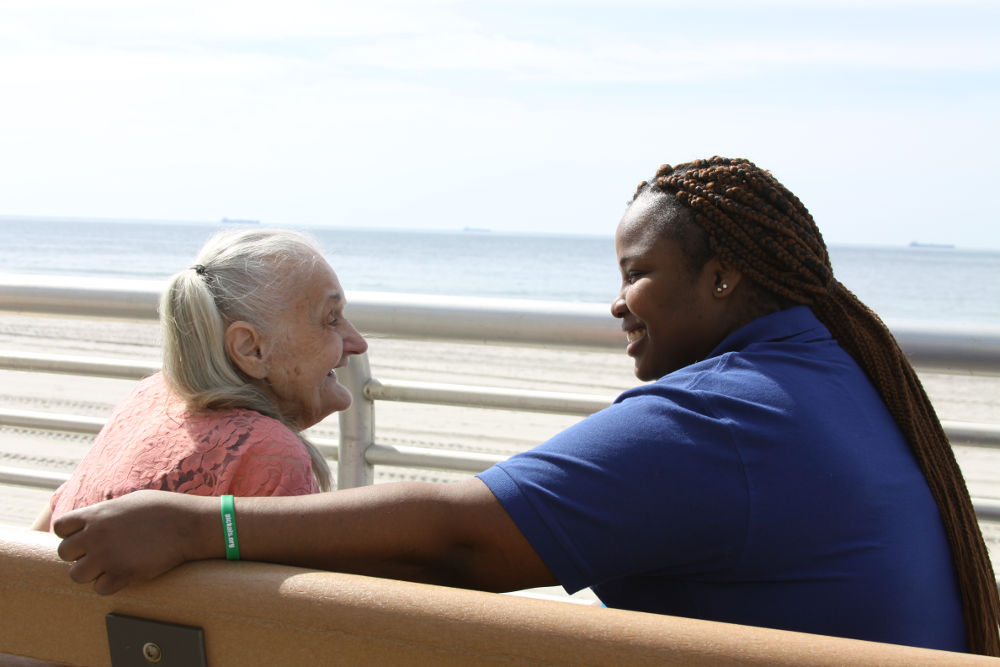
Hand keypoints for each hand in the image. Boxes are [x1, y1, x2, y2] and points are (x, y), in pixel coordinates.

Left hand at [53, 490, 215, 594]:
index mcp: (97, 514)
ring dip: (90, 573)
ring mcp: (108, 556)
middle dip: (79, 554)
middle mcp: (96, 536)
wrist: (189, 524)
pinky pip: (100, 589)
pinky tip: (123, 574)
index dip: (70, 533)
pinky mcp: (123, 574)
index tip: (85, 536)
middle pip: (64, 553)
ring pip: (76, 575)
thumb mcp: (129, 501)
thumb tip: (93, 521)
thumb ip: (105, 513)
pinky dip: (110, 584)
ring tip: (107, 567)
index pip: (60, 527)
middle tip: (98, 553)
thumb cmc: (164, 509)